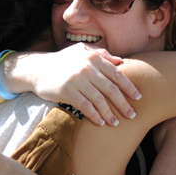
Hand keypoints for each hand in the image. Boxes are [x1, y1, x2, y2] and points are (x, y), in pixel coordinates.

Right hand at [18, 44, 140, 125]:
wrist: (37, 69)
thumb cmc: (62, 61)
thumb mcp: (81, 51)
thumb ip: (101, 54)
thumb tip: (121, 62)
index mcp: (93, 58)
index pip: (116, 74)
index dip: (129, 87)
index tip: (138, 97)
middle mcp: (87, 67)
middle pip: (111, 89)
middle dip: (123, 104)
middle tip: (132, 115)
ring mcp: (77, 80)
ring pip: (99, 100)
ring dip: (109, 113)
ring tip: (116, 123)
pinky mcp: (67, 91)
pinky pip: (85, 106)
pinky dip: (95, 115)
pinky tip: (101, 122)